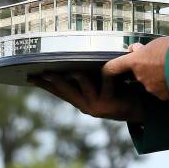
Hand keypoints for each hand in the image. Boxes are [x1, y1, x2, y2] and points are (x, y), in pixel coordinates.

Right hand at [28, 71, 144, 122]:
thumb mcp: (100, 84)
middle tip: (41, 72)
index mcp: (81, 101)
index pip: (58, 91)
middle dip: (52, 80)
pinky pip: (105, 81)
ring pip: (82, 84)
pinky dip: (105, 71)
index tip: (29, 77)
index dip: (44, 85)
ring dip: (76, 75)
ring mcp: (97, 105)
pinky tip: (104, 65)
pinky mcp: (109, 101)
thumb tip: (77, 57)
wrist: (139, 110)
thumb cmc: (119, 93)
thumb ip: (90, 75)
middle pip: (64, 90)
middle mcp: (85, 105)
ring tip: (70, 67)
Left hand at [102, 36, 168, 100]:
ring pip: (150, 82)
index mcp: (136, 61)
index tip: (106, 70)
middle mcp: (140, 76)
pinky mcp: (162, 96)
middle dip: (145, 68)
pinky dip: (165, 85)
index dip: (109, 69)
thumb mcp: (158, 43)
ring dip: (156, 76)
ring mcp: (151, 88)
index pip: (114, 67)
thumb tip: (136, 49)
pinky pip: (161, 90)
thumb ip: (144, 49)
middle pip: (137, 73)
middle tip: (158, 60)